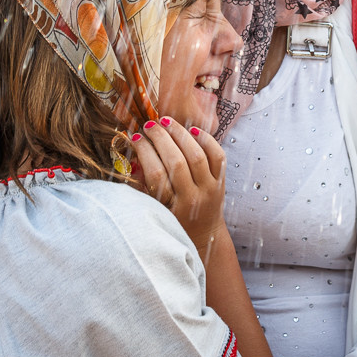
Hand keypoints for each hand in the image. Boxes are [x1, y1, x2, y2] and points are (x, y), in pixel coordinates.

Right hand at [131, 117, 225, 252]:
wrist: (204, 234)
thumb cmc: (174, 221)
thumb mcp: (155, 208)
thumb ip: (143, 184)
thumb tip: (134, 153)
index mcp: (171, 208)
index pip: (156, 174)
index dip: (144, 152)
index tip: (136, 138)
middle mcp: (193, 199)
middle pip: (177, 162)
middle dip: (161, 138)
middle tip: (149, 125)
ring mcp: (210, 189)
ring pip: (197, 155)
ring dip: (180, 134)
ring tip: (166, 122)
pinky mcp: (222, 182)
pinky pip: (217, 155)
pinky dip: (206, 139)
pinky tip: (191, 130)